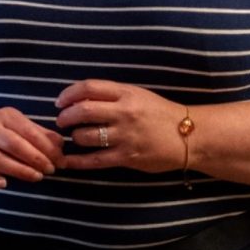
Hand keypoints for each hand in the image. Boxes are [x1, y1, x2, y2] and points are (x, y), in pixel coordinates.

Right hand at [0, 106, 64, 190]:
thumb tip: (61, 144)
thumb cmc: (6, 135)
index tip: (61, 160)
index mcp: (5, 116)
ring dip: (18, 169)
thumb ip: (42, 135)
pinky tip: (3, 183)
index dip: (47, 147)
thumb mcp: (23, 128)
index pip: (29, 131)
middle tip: (51, 170)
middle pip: (12, 143)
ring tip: (37, 177)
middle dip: (35, 158)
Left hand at [54, 79, 186, 173]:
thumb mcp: (138, 95)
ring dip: (74, 137)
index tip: (60, 101)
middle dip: (66, 117)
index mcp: (126, 93)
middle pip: (83, 111)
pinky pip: (95, 160)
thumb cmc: (160, 114)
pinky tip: (68, 161)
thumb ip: (112, 95)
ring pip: (86, 136)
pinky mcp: (127, 158)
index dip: (69, 93)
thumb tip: (80, 99)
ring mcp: (125, 136)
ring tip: (73, 138)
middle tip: (61, 121)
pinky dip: (78, 161)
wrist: (189, 136)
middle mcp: (124, 113)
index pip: (89, 87)